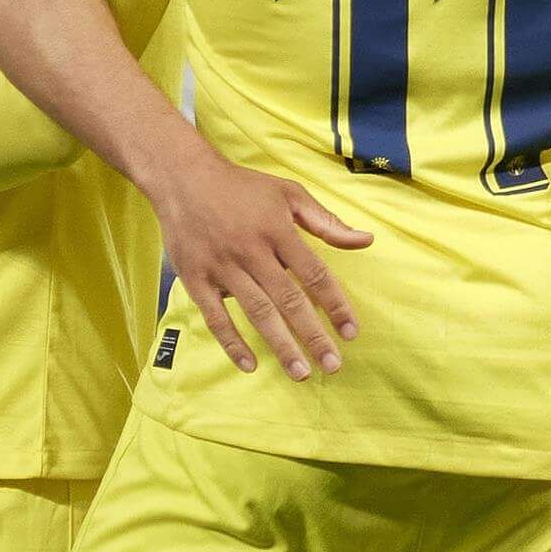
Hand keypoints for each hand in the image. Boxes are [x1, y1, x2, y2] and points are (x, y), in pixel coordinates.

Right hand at [152, 154, 373, 381]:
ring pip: (257, 313)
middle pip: (288, 300)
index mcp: (278, 230)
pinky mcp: (196, 279)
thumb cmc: (243, 188)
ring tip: (301, 373)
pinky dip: (232, 343)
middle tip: (332, 366)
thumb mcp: (289, 194)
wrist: (184, 178)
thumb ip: (327, 222)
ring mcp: (222, 267)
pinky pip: (215, 317)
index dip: (335, 305)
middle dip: (313, 335)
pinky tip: (250, 365)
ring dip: (280, 346)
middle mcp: (252, 251)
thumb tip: (366, 240)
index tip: (351, 332)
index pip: (314, 275)